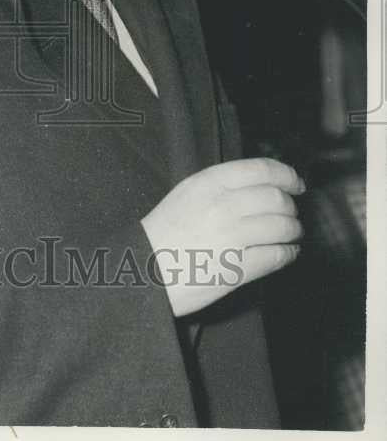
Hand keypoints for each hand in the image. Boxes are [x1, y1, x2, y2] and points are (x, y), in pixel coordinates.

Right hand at [140, 158, 304, 316]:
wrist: (144, 271)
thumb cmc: (164, 232)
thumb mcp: (186, 194)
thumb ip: (221, 185)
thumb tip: (261, 185)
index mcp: (208, 183)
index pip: (261, 170)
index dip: (286, 175)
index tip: (296, 183)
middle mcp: (223, 206)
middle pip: (277, 199)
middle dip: (290, 207)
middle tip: (291, 214)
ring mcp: (232, 237)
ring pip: (283, 227)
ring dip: (293, 230)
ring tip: (291, 235)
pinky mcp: (238, 268)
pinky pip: (278, 256)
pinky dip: (289, 253)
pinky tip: (287, 252)